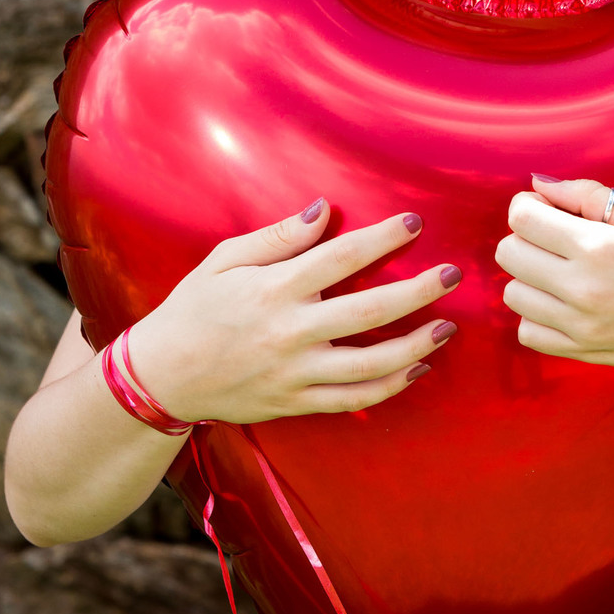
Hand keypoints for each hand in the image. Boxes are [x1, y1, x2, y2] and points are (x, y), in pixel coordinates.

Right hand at [125, 199, 459, 422]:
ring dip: (414, 346)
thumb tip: (322, 209)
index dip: (382, 239)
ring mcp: (294, 373)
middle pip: (368, 313)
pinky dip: (389, 387)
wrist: (159, 377)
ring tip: (447, 327)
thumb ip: (277, 237)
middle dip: (418, 291)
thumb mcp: (224, 260)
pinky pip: (352, 399)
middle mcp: (288, 333)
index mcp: (272, 290)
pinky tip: (417, 369)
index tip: (415, 223)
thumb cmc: (193, 308)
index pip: (339, 258)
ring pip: (369, 365)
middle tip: (454, 275)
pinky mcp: (295, 403)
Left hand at [495, 176, 613, 373]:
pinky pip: (528, 333)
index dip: (528, 205)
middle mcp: (582, 289)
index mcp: (599, 247)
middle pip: (509, 254)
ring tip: (561, 271)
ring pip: (512, 294)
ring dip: (529, 276)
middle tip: (556, 238)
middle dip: (526, 237)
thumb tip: (539, 185)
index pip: (522, 218)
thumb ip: (587, 196)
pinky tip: (562, 303)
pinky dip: (536, 315)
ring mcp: (580, 327)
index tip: (548, 208)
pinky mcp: (584, 354)